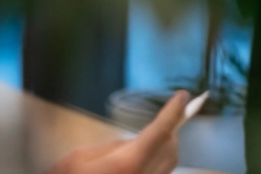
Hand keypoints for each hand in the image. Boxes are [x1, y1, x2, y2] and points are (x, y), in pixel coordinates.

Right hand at [47, 91, 189, 173]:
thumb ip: (110, 148)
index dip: (172, 111)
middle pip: (171, 148)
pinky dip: (157, 162)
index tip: (182, 96)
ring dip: (166, 147)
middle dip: (170, 130)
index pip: (160, 130)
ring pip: (169, 164)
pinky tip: (143, 158)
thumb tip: (132, 143)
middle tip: (167, 116)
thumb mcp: (79, 159)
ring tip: (152, 137)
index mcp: (128, 163)